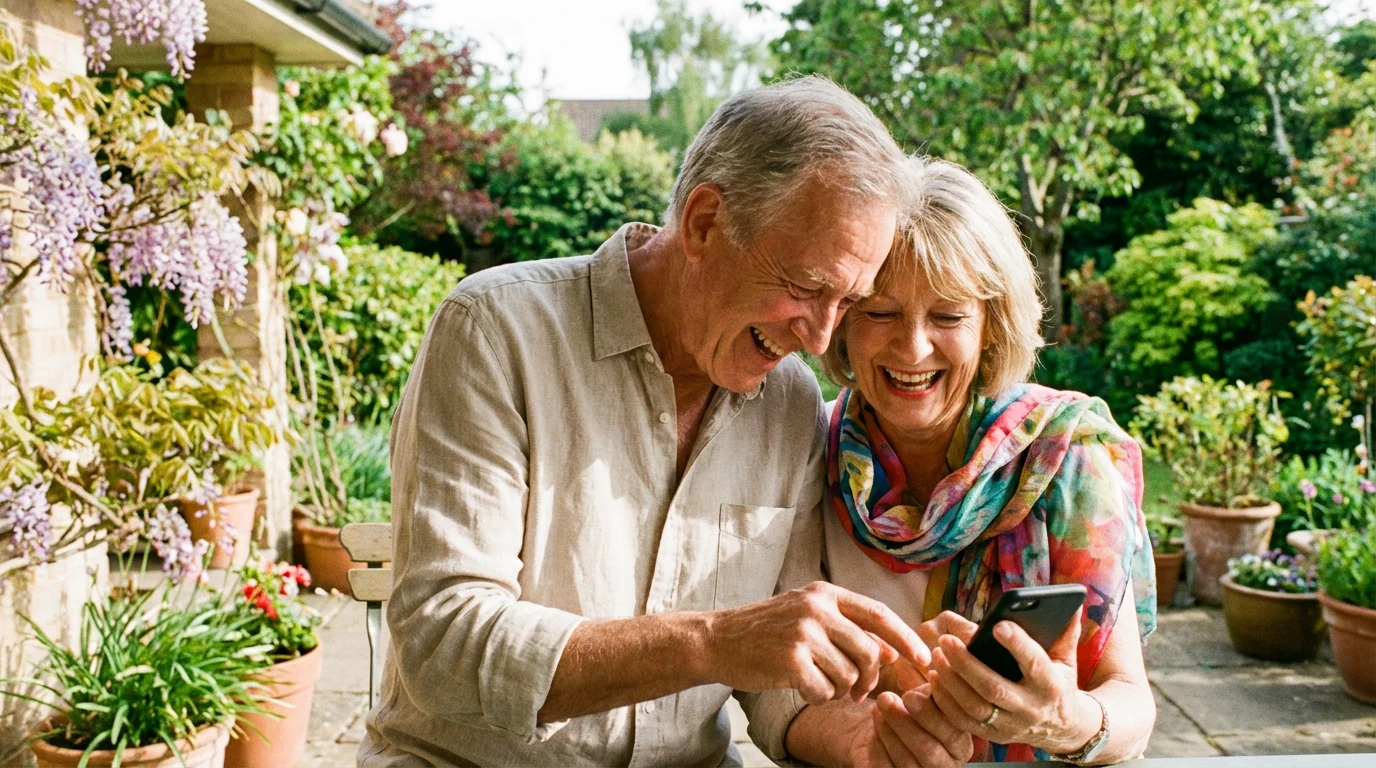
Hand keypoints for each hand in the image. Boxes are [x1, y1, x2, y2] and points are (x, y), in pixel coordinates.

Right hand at [706, 582, 930, 703]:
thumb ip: (848, 630)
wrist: (717, 639)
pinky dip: (819, 697)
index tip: (924, 660)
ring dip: (839, 690)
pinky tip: (803, 688)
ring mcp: (803, 632)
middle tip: (855, 691)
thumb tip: (892, 651)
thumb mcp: (808, 618)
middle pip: (869, 652)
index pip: (880, 615)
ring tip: (820, 684)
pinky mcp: (790, 659)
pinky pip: (825, 690)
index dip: (907, 639)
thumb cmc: (765, 631)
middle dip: (868, 680)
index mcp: (825, 593)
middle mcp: (817, 608)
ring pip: (849, 675)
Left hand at [871, 684, 974, 767]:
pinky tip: (873, 726)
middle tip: (885, 698)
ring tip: (876, 708)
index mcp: (960, 746)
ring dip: (889, 732)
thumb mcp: (928, 695)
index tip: (909, 694)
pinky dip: (878, 746)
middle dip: (904, 722)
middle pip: (929, 751)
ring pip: (907, 762)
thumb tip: (938, 679)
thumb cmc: (913, 708)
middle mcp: (946, 767)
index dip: (931, 715)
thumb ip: (937, 690)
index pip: (952, 734)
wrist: (886, 726)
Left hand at [927, 607, 1100, 753]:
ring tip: (936, 655)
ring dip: (951, 682)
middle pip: (994, 689)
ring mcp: (1011, 726)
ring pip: (975, 707)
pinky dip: (946, 701)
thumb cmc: (1059, 683)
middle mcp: (1031, 709)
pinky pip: (964, 722)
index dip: (1018, 645)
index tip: (998, 625)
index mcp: (1051, 686)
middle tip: (945, 639)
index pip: (1035, 664)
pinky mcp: (994, 736)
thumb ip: (1065, 631)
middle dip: (967, 664)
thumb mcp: (1066, 659)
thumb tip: (1073, 600)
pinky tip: (934, 678)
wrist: (1063, 729)